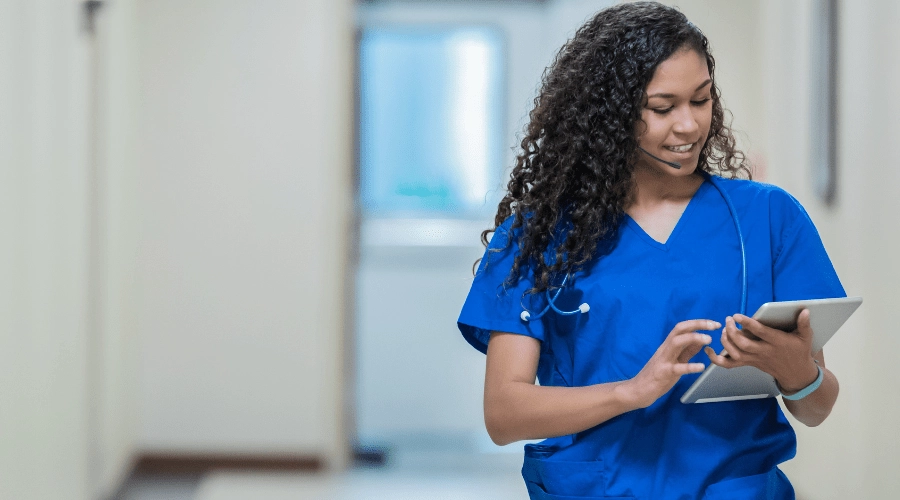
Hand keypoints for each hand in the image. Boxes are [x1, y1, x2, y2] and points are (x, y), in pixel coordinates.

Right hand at [627, 319, 718, 407]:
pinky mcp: (663, 373)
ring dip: (693, 338)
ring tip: (708, 340)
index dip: (699, 323)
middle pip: (679, 329)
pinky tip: (701, 367)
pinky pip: (677, 368)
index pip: (683, 328)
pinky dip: (690, 366)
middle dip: (697, 324)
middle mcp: (665, 349)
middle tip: (714, 326)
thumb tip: (701, 340)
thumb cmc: (657, 376)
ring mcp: (663, 360)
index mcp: (668, 346)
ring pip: (676, 343)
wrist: (638, 391)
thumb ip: (687, 351)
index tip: (714, 324)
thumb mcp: (674, 360)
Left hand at [704, 309, 818, 391]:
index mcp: (777, 342)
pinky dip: (717, 360)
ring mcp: (755, 359)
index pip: (760, 333)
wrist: (796, 374)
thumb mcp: (806, 338)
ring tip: (723, 329)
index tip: (737, 316)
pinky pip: (730, 364)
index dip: (747, 324)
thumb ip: (804, 324)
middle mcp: (764, 352)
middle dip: (732, 332)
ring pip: (735, 354)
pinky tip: (709, 350)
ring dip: (725, 342)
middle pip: (743, 344)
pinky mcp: (749, 364)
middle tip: (728, 320)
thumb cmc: (799, 352)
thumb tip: (805, 310)